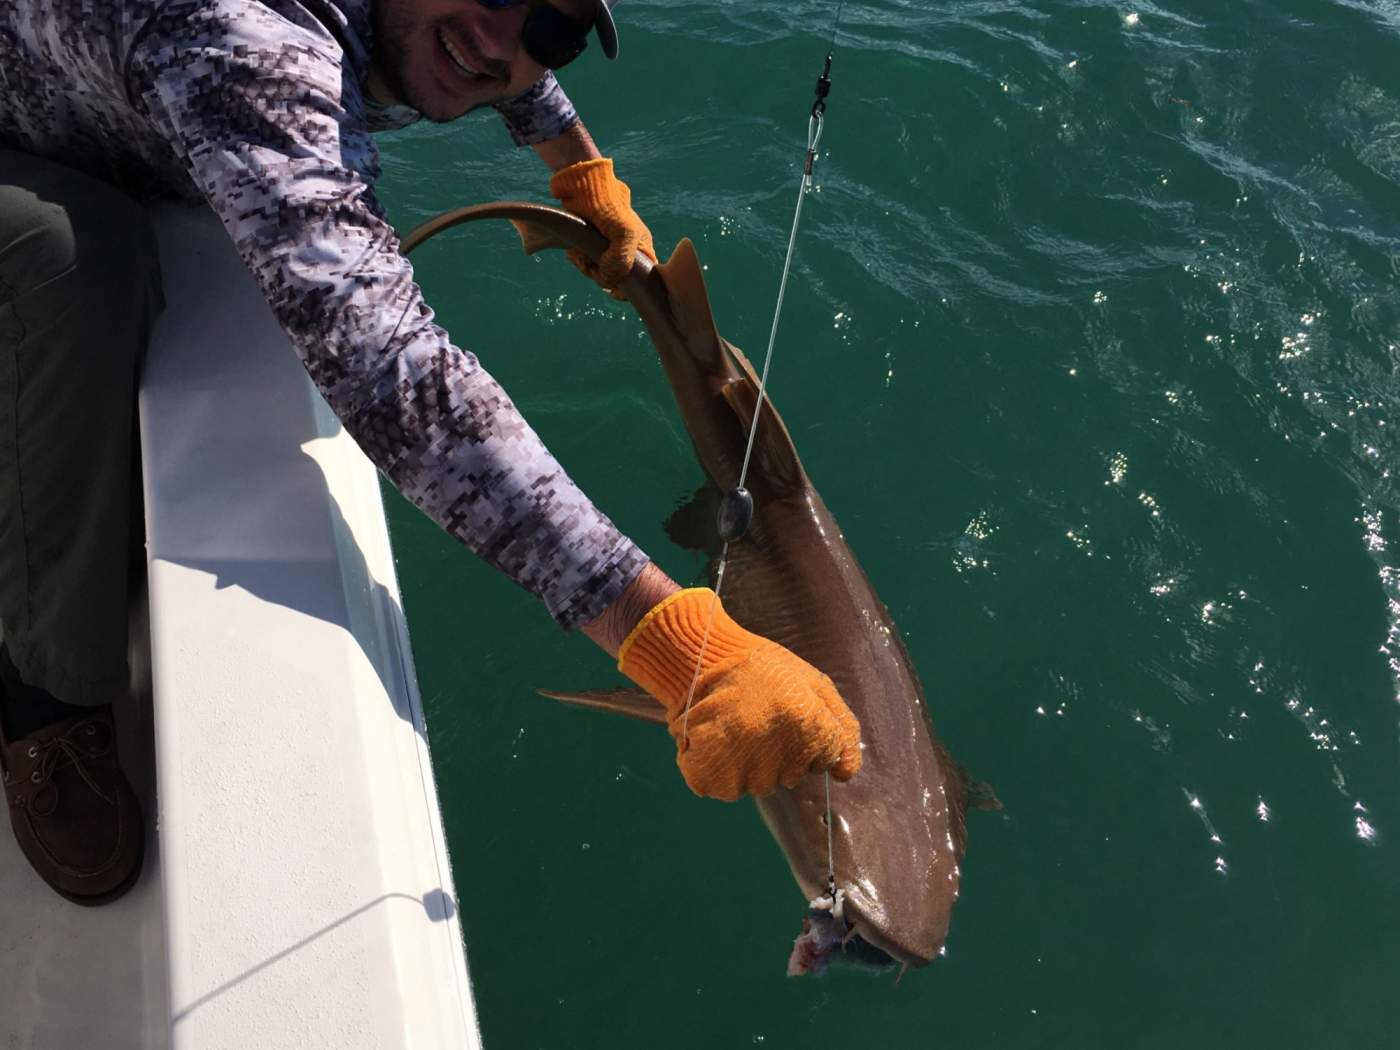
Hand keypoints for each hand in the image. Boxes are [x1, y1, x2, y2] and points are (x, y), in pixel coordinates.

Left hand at [549, 157, 655, 299]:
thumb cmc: (609, 207)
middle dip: (601, 276)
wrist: (582, 186)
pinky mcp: (589, 244)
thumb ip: (623, 260)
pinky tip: (574, 252)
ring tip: (579, 254)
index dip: (626, 288)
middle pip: (615, 279)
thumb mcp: (625, 233)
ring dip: (586, 267)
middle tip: (590, 265)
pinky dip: (578, 260)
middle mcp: (626, 250)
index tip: (612, 285)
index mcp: (642, 248)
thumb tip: (610, 281)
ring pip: (598, 272)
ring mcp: (607, 248)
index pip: (641, 281)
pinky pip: (584, 263)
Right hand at [617, 588, 861, 800]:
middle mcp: (784, 757)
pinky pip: (729, 788)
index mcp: (811, 728)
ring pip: (761, 783)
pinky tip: (719, 739)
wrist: (703, 656)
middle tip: (760, 715)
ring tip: (737, 724)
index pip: (828, 758)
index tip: (790, 713)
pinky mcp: (716, 780)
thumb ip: (842, 727)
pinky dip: (722, 769)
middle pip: (794, 775)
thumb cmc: (762, 668)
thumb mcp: (814, 683)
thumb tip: (845, 775)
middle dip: (782, 751)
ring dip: (752, 761)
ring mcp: (748, 773)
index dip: (811, 734)